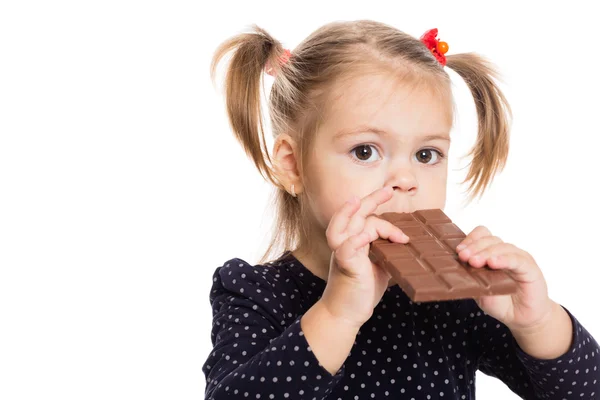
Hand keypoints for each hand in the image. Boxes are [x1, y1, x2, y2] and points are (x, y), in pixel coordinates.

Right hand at [319, 186, 408, 329]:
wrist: (345, 314)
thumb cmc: (361, 291)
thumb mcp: (380, 267)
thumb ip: (388, 252)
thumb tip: (407, 244)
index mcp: (354, 243)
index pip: (363, 218)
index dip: (378, 210)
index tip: (394, 208)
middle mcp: (345, 245)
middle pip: (352, 215)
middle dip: (370, 200)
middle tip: (388, 190)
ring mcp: (343, 254)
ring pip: (344, 226)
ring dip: (351, 212)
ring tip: (361, 202)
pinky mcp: (345, 266)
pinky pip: (346, 247)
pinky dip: (356, 239)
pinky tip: (367, 236)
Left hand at [456, 226, 553, 331]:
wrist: (520, 318)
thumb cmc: (500, 302)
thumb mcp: (479, 290)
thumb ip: (470, 278)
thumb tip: (453, 269)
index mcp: (490, 253)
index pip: (481, 235)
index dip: (470, 240)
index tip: (459, 251)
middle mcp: (504, 252)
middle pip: (489, 239)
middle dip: (474, 247)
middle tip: (464, 257)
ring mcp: (517, 258)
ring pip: (501, 246)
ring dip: (486, 253)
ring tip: (474, 262)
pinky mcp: (529, 267)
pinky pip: (516, 259)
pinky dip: (503, 259)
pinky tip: (493, 263)